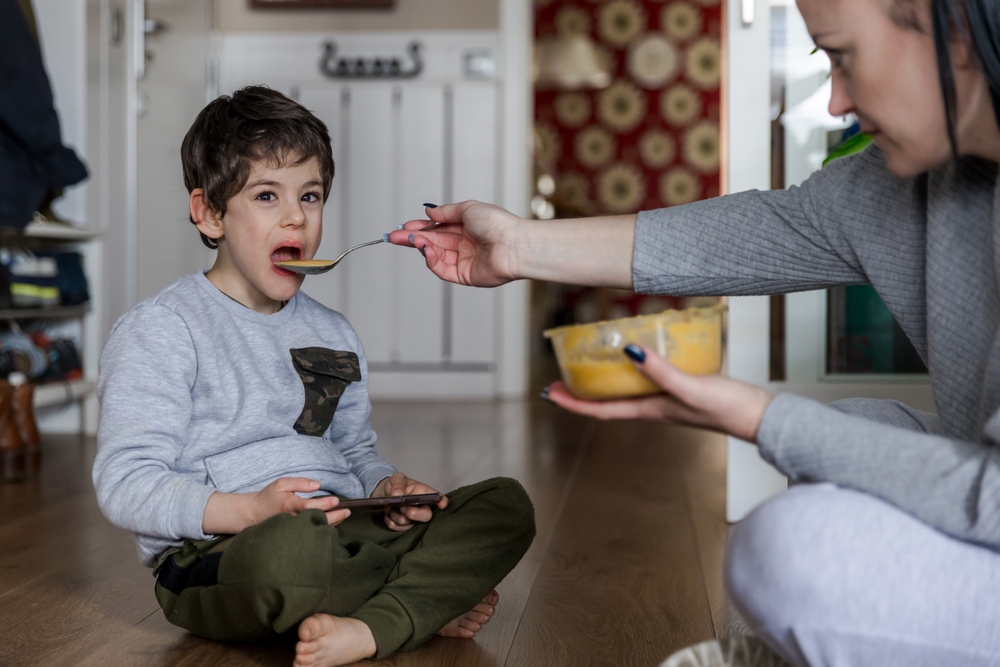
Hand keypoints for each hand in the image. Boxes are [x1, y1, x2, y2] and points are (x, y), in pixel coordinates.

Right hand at [203, 477, 349, 534]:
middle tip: (347, 512)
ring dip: (332, 524)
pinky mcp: (294, 536)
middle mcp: (293, 519)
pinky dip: (323, 530)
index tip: (336, 501)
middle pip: (317, 521)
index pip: (311, 506)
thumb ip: (300, 482)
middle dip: (335, 517)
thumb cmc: (269, 497)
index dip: (325, 505)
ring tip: (343, 517)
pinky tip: (331, 525)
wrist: (253, 514)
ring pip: (316, 529)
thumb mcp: (281, 484)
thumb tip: (317, 485)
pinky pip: (311, 534)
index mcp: (290, 505)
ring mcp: (294, 530)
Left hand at [371, 472, 447, 531]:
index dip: (442, 501)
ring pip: (408, 523)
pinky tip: (388, 514)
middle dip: (414, 514)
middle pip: (426, 516)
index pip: (438, 497)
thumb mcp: (396, 478)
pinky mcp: (404, 527)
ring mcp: (414, 519)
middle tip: (402, 508)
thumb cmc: (396, 485)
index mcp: (424, 493)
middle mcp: (422, 507)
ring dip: (396, 515)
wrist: (385, 494)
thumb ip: (398, 484)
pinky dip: (390, 521)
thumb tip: (398, 495)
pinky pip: (398, 528)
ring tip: (390, 507)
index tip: (442, 504)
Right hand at [386, 201, 523, 286]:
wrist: (514, 245)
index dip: (420, 227)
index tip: (404, 225)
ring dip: (422, 247)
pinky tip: (426, 250)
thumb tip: (429, 212)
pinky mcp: (465, 276)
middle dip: (412, 238)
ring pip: (436, 255)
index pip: (438, 228)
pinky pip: (443, 269)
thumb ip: (446, 212)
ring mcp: (465, 261)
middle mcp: (465, 244)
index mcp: (467, 227)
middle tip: (394, 236)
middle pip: (433, 242)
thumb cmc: (498, 224)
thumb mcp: (468, 209)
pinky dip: (432, 261)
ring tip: (412, 239)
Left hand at [545, 345, 772, 442]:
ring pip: (625, 391)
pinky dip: (633, 369)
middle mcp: (653, 407)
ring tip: (587, 364)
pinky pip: (647, 380)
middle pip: (607, 402)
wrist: (759, 415)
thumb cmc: (727, 408)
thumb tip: (629, 353)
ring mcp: (667, 399)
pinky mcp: (681, 389)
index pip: (600, 412)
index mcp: (649, 411)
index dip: (574, 405)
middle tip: (559, 378)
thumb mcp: (690, 387)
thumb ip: (661, 372)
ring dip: (603, 382)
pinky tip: (636, 354)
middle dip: (581, 393)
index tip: (551, 394)